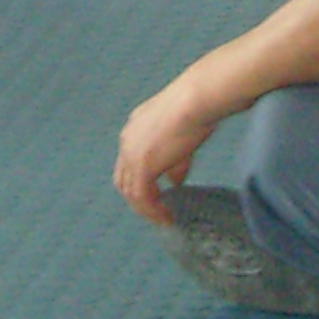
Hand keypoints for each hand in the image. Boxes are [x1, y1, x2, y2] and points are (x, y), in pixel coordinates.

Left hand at [111, 80, 216, 224]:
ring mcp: (131, 153)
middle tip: (155, 212)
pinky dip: (151, 210)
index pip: (128, 162)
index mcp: (134, 128)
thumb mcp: (181, 137)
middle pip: (123, 179)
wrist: (195, 99)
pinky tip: (165, 216)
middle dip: (138, 199)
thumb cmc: (195, 108)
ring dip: (145, 209)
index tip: (155, 194)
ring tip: (162, 218)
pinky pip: (141, 197)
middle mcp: (127, 140)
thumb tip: (174, 181)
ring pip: (129, 191)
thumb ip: (174, 161)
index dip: (139, 181)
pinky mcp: (142, 165)